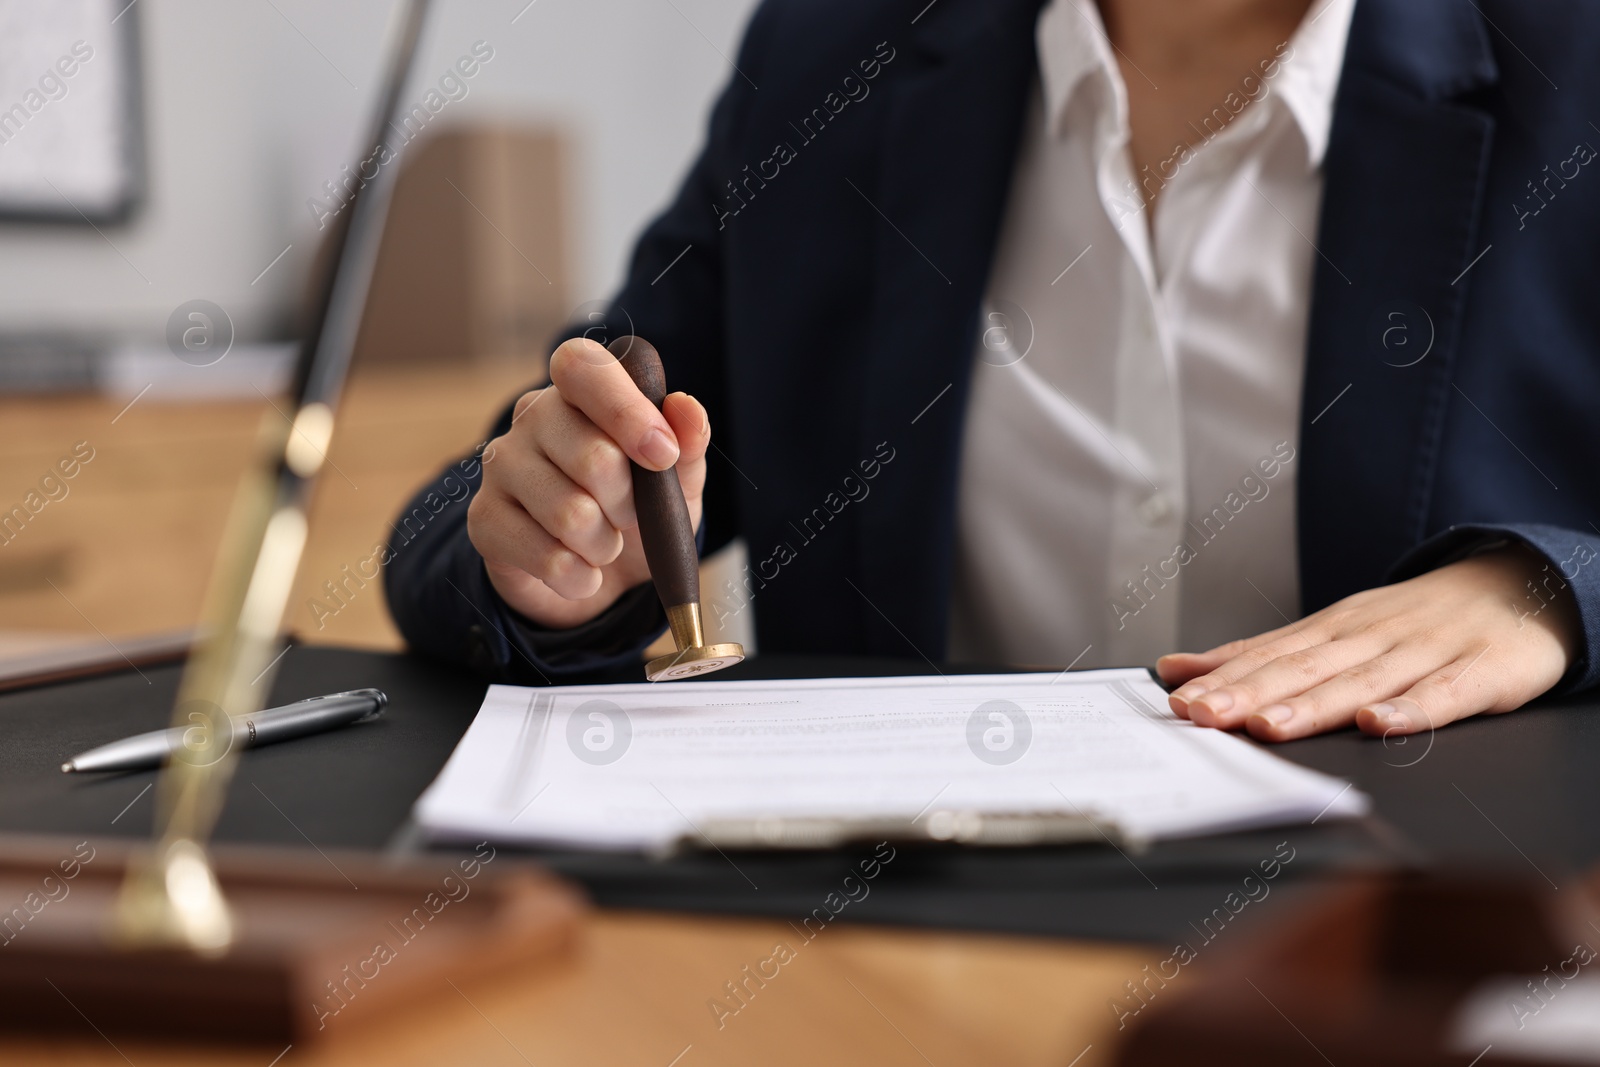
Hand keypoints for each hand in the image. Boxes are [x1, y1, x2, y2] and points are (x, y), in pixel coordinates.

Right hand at [467, 337, 710, 628]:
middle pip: (593, 458)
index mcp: (578, 393)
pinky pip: (546, 558)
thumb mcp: (678, 478)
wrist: (601, 574)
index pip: (582, 368)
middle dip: (629, 504)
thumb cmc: (638, 510)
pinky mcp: (484, 520)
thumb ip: (687, 441)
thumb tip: (685, 406)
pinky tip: (582, 572)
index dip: (626, 411)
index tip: (663, 456)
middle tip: (629, 516)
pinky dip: (580, 576)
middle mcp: (531, 418)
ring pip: (571, 515)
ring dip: (605, 545)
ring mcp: (500, 466)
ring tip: (605, 545)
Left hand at [1157, 545, 1579, 741]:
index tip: (1180, 702)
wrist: (1516, 586)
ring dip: (1312, 705)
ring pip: (1361, 682)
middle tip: (1204, 715)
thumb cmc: (1411, 621)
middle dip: (1249, 693)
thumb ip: (1257, 655)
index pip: (1269, 656)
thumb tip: (1177, 670)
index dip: (1223, 681)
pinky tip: (1377, 724)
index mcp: (1332, 630)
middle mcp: (1371, 637)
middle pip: (1303, 669)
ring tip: (1269, 725)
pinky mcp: (1479, 673)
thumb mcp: (1330, 630)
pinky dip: (1411, 710)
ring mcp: (1424, 653)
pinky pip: (1443, 695)